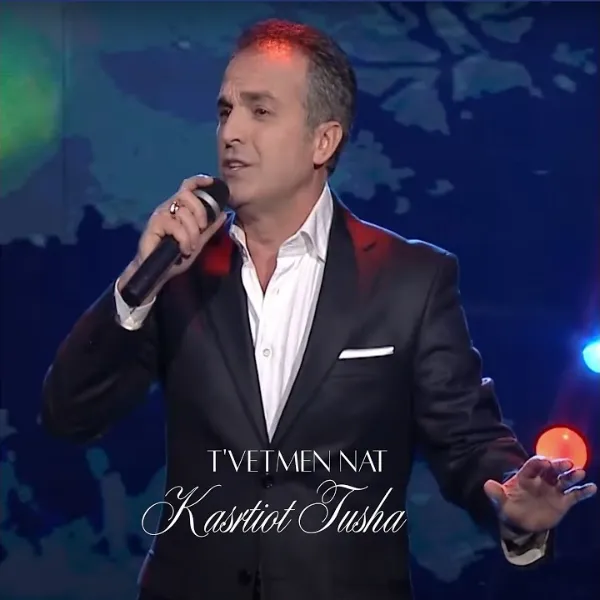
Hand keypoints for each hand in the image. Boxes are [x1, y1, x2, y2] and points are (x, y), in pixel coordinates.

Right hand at [119, 175, 226, 294]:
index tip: (211, 181)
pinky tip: (183, 249)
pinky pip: (175, 225)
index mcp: (179, 209)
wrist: (159, 272)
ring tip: (190, 247)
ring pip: (183, 212)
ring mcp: (160, 215)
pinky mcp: (154, 224)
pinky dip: (183, 239)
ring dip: (192, 232)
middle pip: (187, 195)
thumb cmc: (175, 257)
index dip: (199, 180)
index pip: (187, 187)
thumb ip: (209, 229)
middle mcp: (169, 208)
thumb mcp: (198, 242)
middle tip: (202, 229)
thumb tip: (223, 214)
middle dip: (200, 212)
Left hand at [484, 455, 596, 533]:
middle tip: (567, 463)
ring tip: (579, 473)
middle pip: (551, 469)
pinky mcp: (563, 502)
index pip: (533, 466)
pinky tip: (592, 488)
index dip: (539, 463)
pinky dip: (583, 491)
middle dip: (558, 465)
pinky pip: (574, 495)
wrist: (519, 524)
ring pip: (564, 480)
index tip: (545, 462)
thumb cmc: (509, 508)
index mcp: (525, 476)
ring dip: (572, 475)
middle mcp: (541, 480)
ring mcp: (553, 490)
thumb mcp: (500, 502)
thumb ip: (496, 494)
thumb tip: (487, 484)